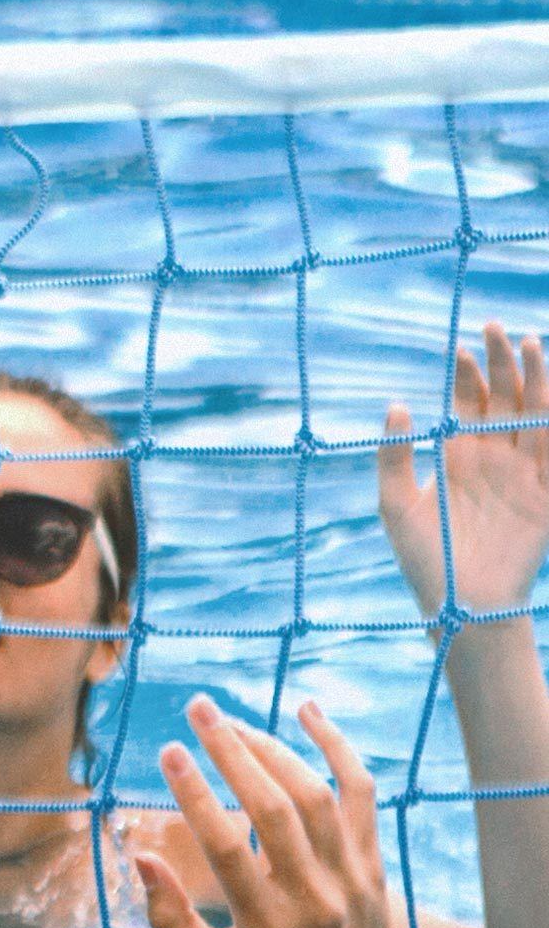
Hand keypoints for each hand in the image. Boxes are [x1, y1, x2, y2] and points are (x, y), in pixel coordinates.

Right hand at [132, 697, 430, 927]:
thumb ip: (170, 919)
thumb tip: (139, 858)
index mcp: (265, 925)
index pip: (226, 846)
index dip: (195, 794)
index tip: (168, 752)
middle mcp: (311, 895)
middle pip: (272, 807)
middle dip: (232, 750)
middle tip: (198, 710)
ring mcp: (349, 877)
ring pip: (314, 795)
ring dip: (272, 748)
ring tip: (233, 722)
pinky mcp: (372, 865)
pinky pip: (361, 795)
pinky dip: (339, 749)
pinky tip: (309, 713)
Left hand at [379, 321, 548, 621]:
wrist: (462, 601)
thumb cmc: (424, 557)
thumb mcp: (395, 503)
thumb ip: (393, 456)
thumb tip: (397, 404)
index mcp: (459, 456)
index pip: (468, 403)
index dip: (468, 374)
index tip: (462, 348)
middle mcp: (494, 458)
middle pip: (504, 398)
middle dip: (502, 362)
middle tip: (496, 327)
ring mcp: (524, 473)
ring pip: (535, 413)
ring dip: (534, 378)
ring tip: (528, 342)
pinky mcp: (547, 493)